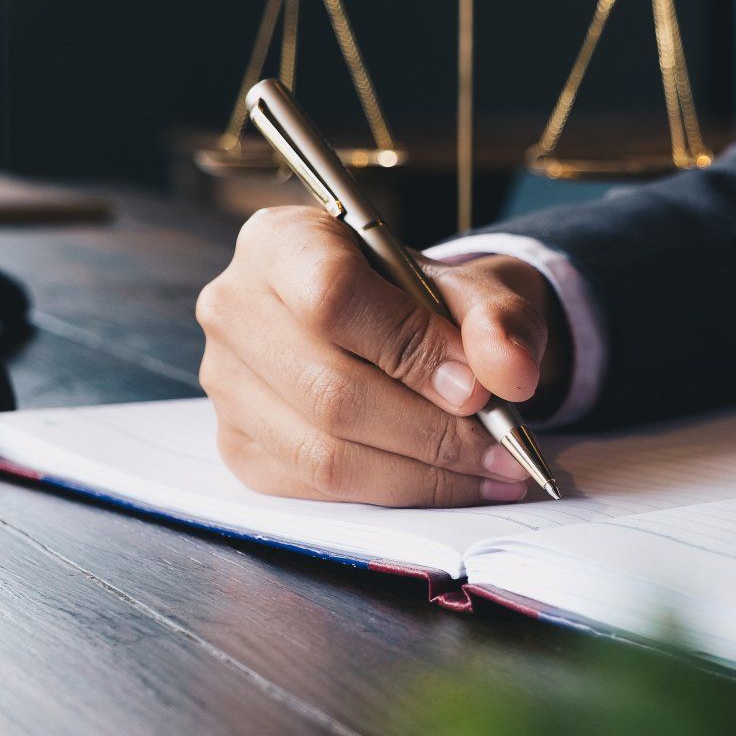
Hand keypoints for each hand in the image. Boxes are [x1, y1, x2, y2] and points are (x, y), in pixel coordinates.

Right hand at [196, 206, 567, 506]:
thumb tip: (510, 373)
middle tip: (500, 445)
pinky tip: (446, 482)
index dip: (410, 349)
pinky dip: (394, 493)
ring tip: (488, 468)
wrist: (396, 327)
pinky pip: (316, 488)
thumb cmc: (423, 301)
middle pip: (329, 391)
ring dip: (421, 475)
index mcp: (281, 242)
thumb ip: (497, 320)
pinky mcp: (236, 444)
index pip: (332, 297)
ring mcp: (226, 383)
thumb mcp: (470, 289)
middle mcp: (235, 308)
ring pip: (323, 452)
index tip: (476, 388)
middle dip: (431, 432)